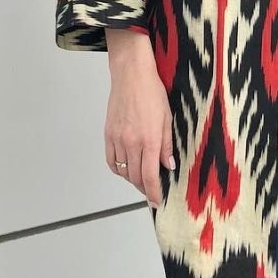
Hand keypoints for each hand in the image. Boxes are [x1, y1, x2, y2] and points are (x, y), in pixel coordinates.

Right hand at [104, 64, 175, 207]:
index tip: (158, 202)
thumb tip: (168, 165)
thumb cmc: (152, 92)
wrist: (131, 75)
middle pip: (135, 177)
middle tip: (152, 192)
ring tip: (142, 180)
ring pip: (123, 171)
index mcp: (149, 140)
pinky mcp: (108, 134)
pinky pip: (111, 161)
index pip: (149, 176)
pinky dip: (119, 169)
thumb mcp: (167, 119)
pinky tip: (126, 169)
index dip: (154, 193)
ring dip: (133, 179)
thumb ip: (167, 145)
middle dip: (145, 189)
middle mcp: (131, 143)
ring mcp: (117, 139)